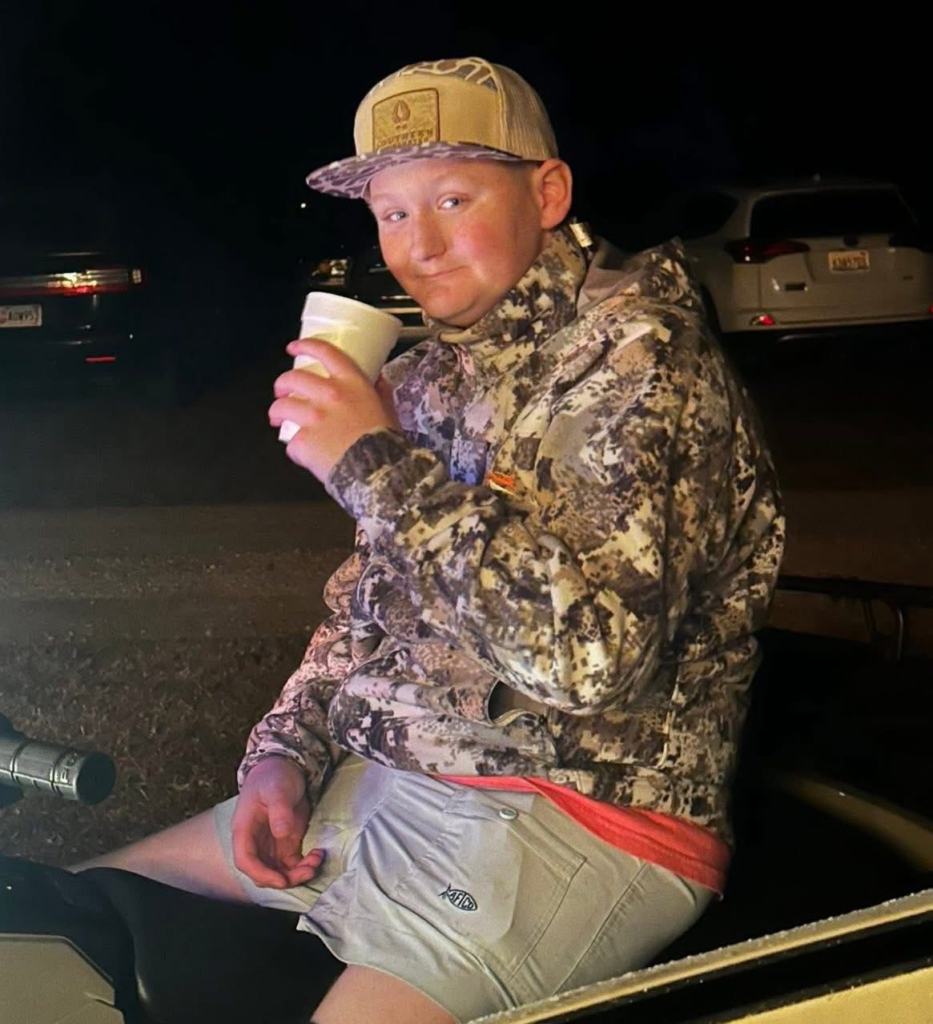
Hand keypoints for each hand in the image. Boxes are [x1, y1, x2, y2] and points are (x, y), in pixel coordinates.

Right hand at [231, 756, 322, 888]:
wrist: (284, 767)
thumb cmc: (274, 776)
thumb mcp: (277, 789)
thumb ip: (279, 810)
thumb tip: (282, 832)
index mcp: (245, 830)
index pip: (245, 860)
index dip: (261, 874)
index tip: (281, 880)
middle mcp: (256, 842)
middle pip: (263, 872)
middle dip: (284, 878)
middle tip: (307, 870)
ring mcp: (272, 845)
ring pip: (279, 872)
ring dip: (297, 874)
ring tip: (316, 861)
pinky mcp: (287, 844)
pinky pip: (293, 864)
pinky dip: (305, 865)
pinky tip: (318, 855)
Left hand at [269, 338, 400, 481]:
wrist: (379, 472)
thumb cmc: (386, 442)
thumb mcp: (389, 410)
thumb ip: (381, 392)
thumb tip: (379, 378)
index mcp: (352, 384)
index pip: (325, 353)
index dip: (305, 346)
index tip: (294, 348)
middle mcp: (330, 395)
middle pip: (293, 378)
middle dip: (282, 383)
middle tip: (281, 391)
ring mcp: (314, 418)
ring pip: (281, 406)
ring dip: (276, 412)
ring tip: (277, 420)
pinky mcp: (303, 441)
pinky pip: (291, 442)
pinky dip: (295, 449)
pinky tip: (302, 454)